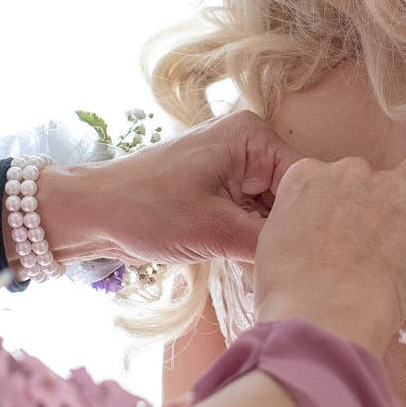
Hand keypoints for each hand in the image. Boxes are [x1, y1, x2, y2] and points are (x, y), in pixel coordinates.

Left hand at [48, 110, 300, 266]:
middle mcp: (249, 144)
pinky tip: (256, 265)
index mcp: (252, 136)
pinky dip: (255, 240)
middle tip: (294, 270)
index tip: (313, 258)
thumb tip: (311, 257)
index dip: (310, 220)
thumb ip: (268, 242)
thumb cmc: (145, 210)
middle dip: (289, 232)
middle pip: (293, 195)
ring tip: (277, 271)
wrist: (92, 213)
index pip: (306, 180)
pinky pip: (255, 216)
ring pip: (275, 210)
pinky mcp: (222, 190)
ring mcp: (235, 167)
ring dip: (272, 240)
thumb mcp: (215, 230)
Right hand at [253, 149, 405, 353]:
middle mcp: (348, 171)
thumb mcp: (270, 246)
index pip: (327, 177)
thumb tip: (306, 234)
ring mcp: (392, 186)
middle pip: (371, 174)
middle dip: (375, 201)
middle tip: (375, 242)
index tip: (340, 232)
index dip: (336, 205)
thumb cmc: (289, 292)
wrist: (322, 312)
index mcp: (306, 176)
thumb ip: (292, 224)